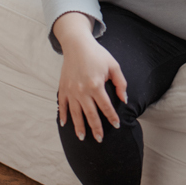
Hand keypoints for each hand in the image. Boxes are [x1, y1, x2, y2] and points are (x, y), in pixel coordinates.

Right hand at [55, 20, 127, 142]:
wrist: (77, 44)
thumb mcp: (114, 66)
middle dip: (96, 128)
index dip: (112, 117)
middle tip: (99, 139)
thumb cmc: (97, 54)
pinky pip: (62, 105)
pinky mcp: (62, 88)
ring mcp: (71, 90)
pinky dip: (62, 115)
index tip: (116, 125)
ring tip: (82, 137)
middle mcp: (82, 90)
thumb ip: (120, 83)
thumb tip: (123, 99)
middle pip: (90, 114)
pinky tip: (65, 124)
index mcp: (96, 85)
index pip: (106, 107)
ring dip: (78, 127)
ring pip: (75, 113)